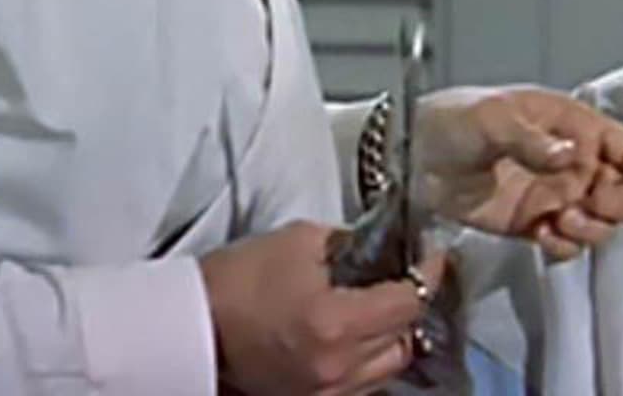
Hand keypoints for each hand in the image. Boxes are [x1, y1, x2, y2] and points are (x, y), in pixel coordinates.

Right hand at [200, 220, 444, 395]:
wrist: (189, 327)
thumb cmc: (239, 278)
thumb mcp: (299, 241)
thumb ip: (352, 243)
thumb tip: (385, 247)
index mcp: (337, 323)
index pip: (409, 301)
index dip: (428, 274)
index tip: (433, 255)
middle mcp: (340, 367)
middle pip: (406, 339)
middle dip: (409, 306)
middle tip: (404, 278)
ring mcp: (327, 394)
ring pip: (389, 369)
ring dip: (392, 338)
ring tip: (381, 309)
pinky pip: (363, 386)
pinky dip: (369, 362)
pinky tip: (358, 337)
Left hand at [414, 85, 622, 260]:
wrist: (411, 158)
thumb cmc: (453, 122)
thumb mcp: (492, 119)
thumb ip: (533, 139)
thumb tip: (572, 155)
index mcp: (570, 125)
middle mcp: (571, 161)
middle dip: (616, 203)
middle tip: (586, 204)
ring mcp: (553, 194)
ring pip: (600, 220)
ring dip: (592, 228)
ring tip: (560, 221)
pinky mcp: (533, 224)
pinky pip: (568, 242)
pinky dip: (565, 246)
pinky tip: (544, 236)